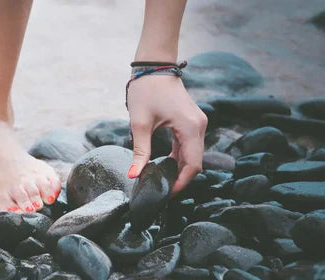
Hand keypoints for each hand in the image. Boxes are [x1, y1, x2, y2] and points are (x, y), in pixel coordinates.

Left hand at [126, 75, 206, 196]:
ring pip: (193, 155)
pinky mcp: (191, 121)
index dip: (181, 183)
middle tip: (161, 191)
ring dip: (179, 169)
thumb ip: (140, 152)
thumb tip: (134, 175)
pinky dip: (179, 157)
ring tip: (162, 181)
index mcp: (190, 127)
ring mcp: (197, 123)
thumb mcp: (140, 124)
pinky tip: (165, 166)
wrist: (153, 66)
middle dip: (180, 178)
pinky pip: (189, 145)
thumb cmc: (146, 90)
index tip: (166, 194)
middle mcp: (199, 126)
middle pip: (195, 162)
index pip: (193, 165)